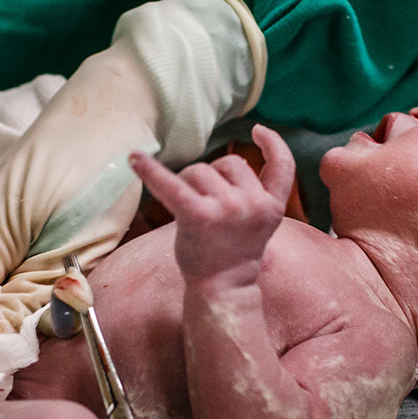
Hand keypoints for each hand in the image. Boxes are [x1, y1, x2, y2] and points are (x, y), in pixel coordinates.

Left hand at [129, 125, 294, 283]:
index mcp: (272, 206)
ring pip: (201, 170)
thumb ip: (252, 194)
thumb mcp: (257, 223)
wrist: (222, 288)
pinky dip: (150, 171)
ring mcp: (227, 209)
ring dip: (189, 181)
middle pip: (229, 163)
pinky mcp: (198, 216)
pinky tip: (134, 158)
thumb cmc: (233, 253)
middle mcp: (253, 204)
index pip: (283, 165)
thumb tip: (229, 164)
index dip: (273, 143)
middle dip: (212, 174)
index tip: (258, 130)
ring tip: (187, 205)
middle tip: (202, 200)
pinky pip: (171, 185)